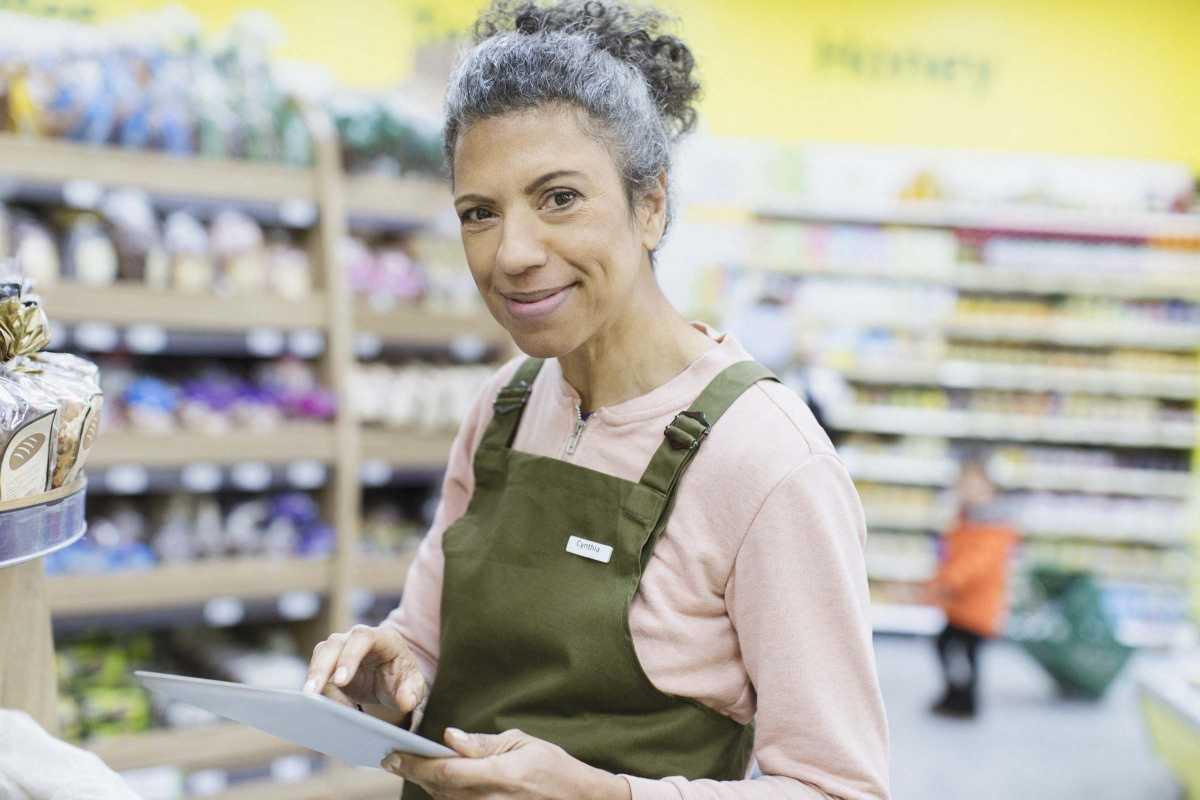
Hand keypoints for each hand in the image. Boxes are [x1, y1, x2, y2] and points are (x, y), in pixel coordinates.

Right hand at [302, 623, 427, 714]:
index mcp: (382, 638)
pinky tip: (320, 708)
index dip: (349, 657)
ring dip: (313, 677)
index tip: (341, 681)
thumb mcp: (413, 686)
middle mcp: (357, 638)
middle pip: (334, 644)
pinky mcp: (329, 663)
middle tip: (313, 693)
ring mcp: (341, 648)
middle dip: (322, 667)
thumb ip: (411, 692)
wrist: (392, 680)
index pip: (363, 638)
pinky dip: (316, 688)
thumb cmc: (403, 679)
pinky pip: (316, 672)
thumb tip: (406, 701)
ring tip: (310, 702)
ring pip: (320, 655)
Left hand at [383, 727, 630, 799]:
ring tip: (412, 765)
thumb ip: (483, 743)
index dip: (415, 764)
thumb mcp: (523, 743)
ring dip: (426, 784)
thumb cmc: (554, 768)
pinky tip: (437, 782)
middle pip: (439, 789)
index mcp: (499, 775)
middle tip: (392, 757)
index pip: (446, 771)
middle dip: (413, 772)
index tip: (394, 754)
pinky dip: (444, 795)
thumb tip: (450, 736)